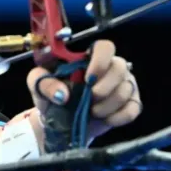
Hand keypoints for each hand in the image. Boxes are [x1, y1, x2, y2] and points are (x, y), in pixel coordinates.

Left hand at [27, 39, 141, 138]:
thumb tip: (62, 95)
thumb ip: (43, 83)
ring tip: (91, 112)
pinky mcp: (130, 104)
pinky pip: (133, 108)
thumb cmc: (51, 96)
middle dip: (104, 88)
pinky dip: (118, 116)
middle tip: (89, 99)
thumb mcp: (37, 85)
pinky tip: (105, 119)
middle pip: (120, 68)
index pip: (105, 47)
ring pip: (126, 90)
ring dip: (107, 105)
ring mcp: (123, 85)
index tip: (88, 78)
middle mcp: (110, 68)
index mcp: (89, 58)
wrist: (59, 123)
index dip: (101, 61)